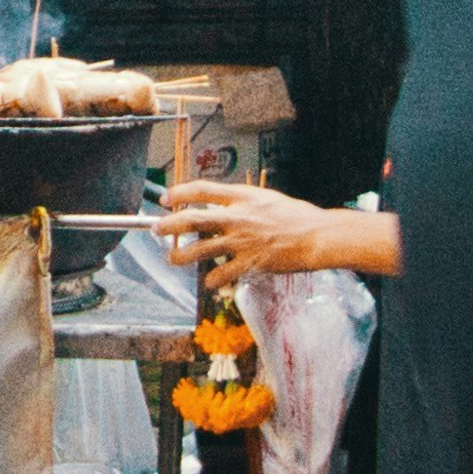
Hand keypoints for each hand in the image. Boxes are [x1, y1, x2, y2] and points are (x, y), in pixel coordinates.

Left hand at [159, 181, 334, 284]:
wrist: (318, 236)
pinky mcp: (249, 263)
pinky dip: (213, 280)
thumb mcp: (266, 198)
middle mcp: (237, 217)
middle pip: (193, 219)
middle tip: (154, 228)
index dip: (180, 193)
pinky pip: (221, 275)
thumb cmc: (297, 216)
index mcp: (242, 197)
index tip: (166, 198)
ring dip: (181, 256)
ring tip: (172, 259)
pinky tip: (211, 283)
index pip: (202, 190)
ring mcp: (241, 242)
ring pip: (200, 250)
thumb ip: (243, 202)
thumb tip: (223, 205)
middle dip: (169, 224)